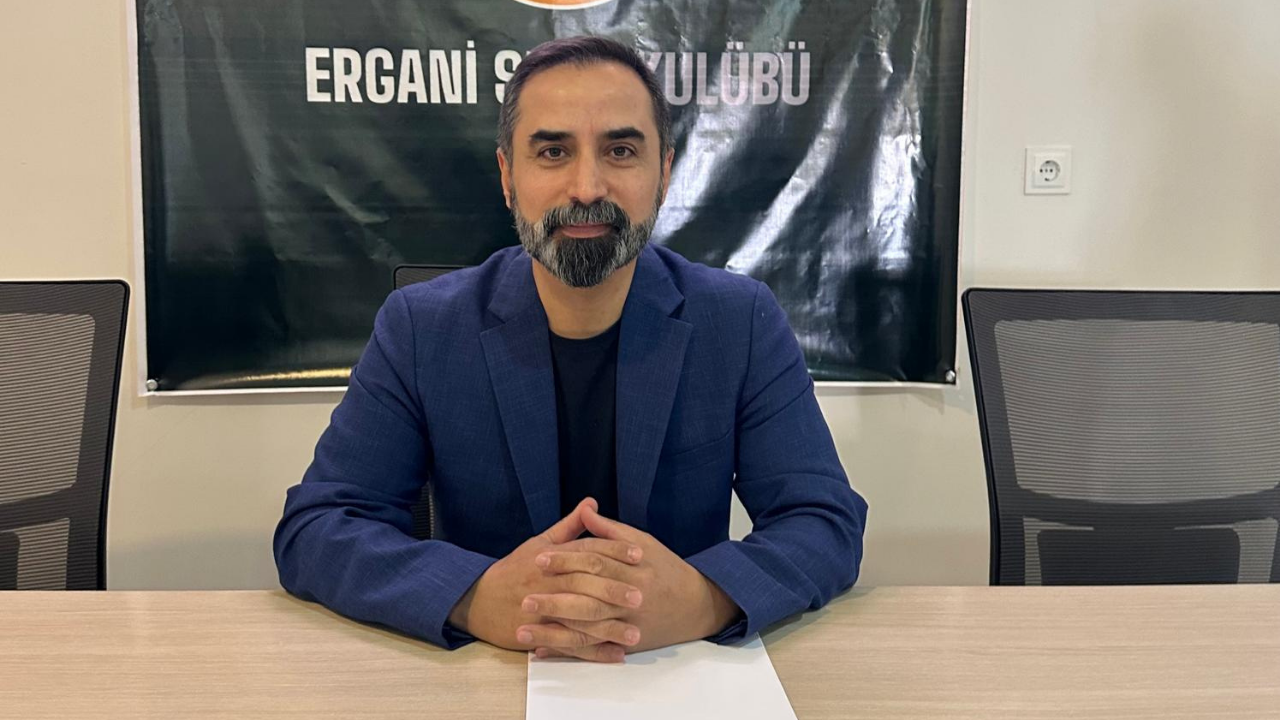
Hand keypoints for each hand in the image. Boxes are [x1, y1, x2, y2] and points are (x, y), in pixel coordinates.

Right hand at [447, 498, 644, 661]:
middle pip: (583, 585)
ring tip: (636, 632)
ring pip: (579, 619)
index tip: (640, 555)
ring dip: (608, 628)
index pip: (586, 552)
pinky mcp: (538, 635)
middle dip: (613, 591)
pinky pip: (570, 645)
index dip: (614, 552)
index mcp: (551, 558)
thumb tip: (591, 503)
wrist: (478, 600)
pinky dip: (594, 652)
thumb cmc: (513, 570)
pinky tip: (616, 654)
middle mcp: (547, 583)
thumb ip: (569, 526)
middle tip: (641, 596)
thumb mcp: (539, 543)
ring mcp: (542, 611)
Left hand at [528, 503, 740, 657]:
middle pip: (589, 598)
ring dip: (553, 632)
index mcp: (635, 568)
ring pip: (588, 629)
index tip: (539, 559)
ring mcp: (629, 624)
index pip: (595, 562)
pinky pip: (593, 649)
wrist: (696, 605)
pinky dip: (566, 651)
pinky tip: (543, 650)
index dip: (567, 559)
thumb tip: (585, 509)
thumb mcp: (643, 542)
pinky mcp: (627, 644)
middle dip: (555, 600)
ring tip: (523, 630)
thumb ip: (610, 530)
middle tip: (525, 598)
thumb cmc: (665, 569)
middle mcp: (632, 598)